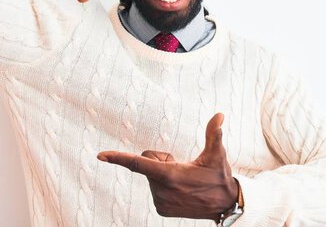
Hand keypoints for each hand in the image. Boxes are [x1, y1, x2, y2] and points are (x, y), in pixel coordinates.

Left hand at [97, 113, 237, 220]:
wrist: (224, 205)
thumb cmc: (220, 176)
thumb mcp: (217, 155)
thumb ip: (214, 134)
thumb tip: (220, 115)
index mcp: (171, 175)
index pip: (139, 164)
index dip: (119, 158)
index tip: (101, 155)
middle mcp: (162, 191)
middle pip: (147, 163)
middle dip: (161, 160)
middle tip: (183, 166)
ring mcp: (160, 202)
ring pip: (150, 176)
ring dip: (163, 174)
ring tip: (184, 179)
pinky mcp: (161, 209)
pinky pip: (154, 188)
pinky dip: (164, 185)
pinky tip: (181, 189)